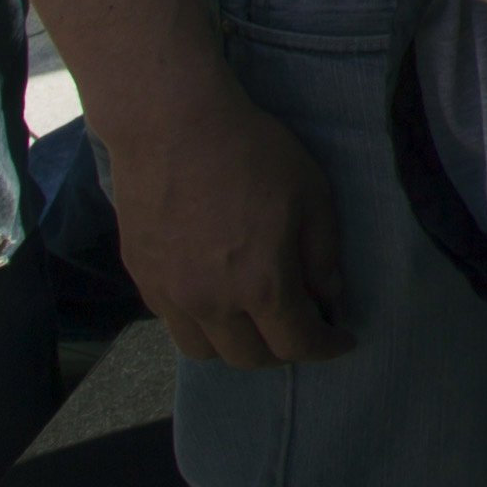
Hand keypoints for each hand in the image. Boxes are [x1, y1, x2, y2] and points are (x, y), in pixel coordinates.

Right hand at [92, 82, 349, 366]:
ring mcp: (170, 295)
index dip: (326, 347)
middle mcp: (211, 303)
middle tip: (304, 329)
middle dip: (284, 353)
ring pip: (204, 351)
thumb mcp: (312, 196)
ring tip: (259, 322)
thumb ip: (322, 255)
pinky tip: (221, 300)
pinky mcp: (144, 280)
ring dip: (238, 347)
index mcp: (260, 284)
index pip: (296, 344)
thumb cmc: (253, 154)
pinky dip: (203, 325)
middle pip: (249, 358)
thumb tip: (330, 296)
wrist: (173, 128)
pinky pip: (175, 324)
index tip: (343, 339)